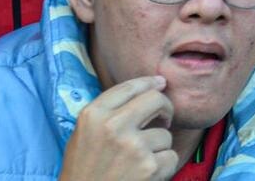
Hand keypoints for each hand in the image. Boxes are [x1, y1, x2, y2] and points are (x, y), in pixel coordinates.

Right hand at [59, 75, 179, 180]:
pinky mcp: (149, 168)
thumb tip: (150, 88)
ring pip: (165, 134)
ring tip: (140, 162)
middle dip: (165, 107)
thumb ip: (108, 112)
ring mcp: (133, 147)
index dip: (149, 82)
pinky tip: (147, 174)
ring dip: (158, 148)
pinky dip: (164, 166)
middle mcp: (113, 126)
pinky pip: (171, 156)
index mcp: (94, 115)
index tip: (160, 83)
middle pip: (155, 99)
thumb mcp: (84, 135)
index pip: (129, 87)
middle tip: (164, 119)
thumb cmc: (84, 172)